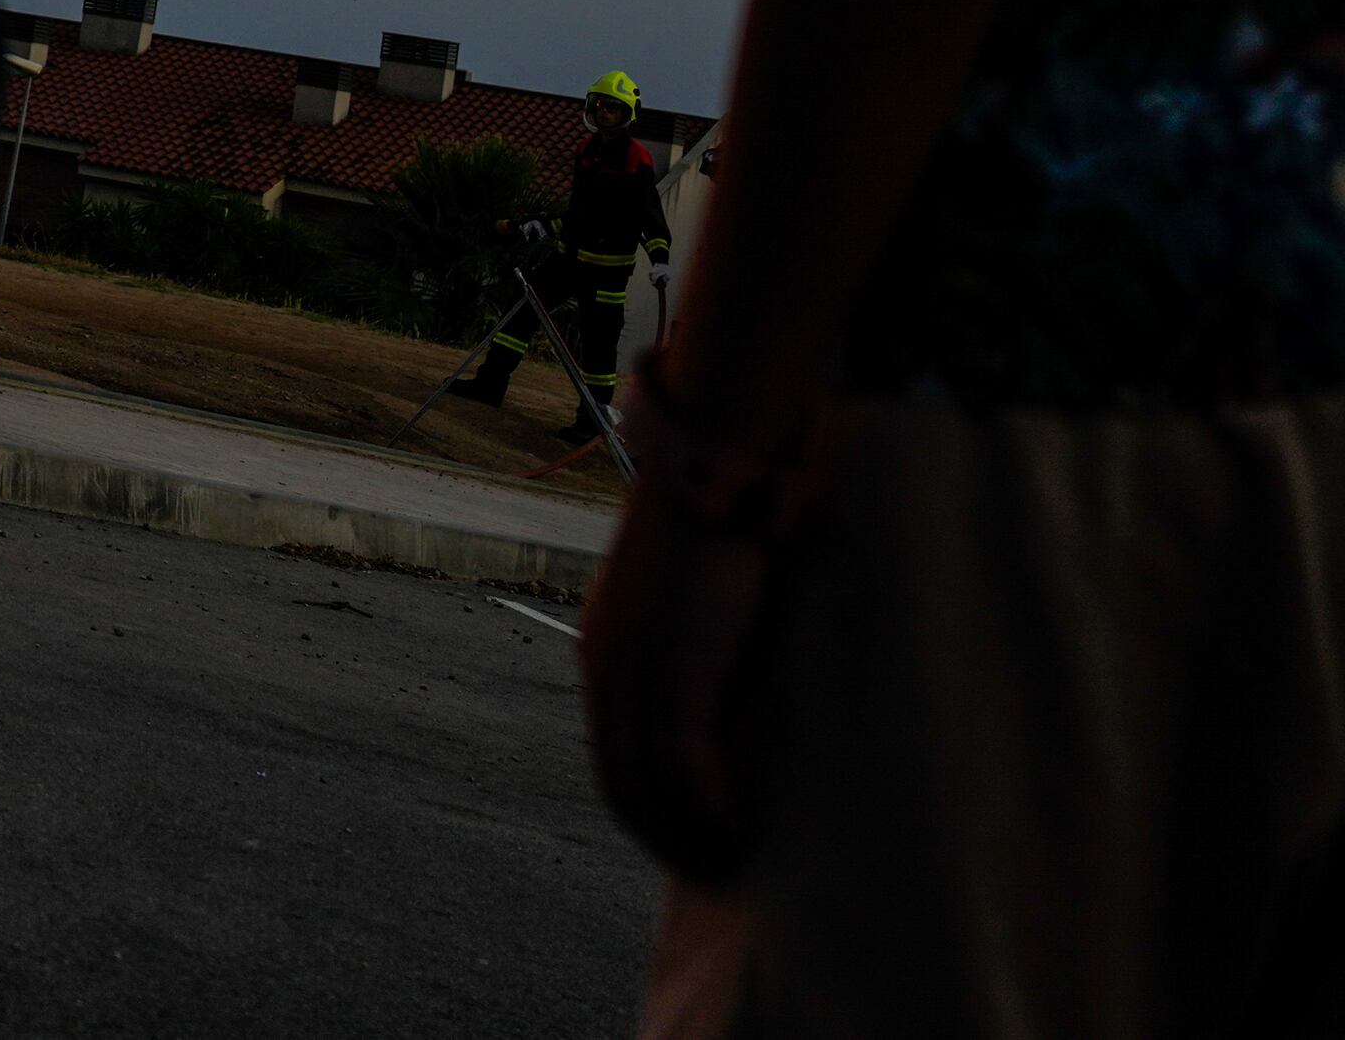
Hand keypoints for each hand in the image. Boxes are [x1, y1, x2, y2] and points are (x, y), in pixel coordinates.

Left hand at [582, 474, 779, 882]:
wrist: (718, 467)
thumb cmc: (724, 527)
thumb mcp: (700, 601)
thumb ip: (704, 651)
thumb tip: (737, 703)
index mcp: (606, 650)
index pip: (613, 753)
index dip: (647, 808)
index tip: (685, 842)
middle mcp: (606, 665)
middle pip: (620, 782)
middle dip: (661, 837)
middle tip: (709, 876)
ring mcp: (632, 669)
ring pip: (645, 785)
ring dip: (686, 838)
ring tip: (729, 870)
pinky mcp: (670, 668)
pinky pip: (678, 767)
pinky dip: (705, 812)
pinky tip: (737, 838)